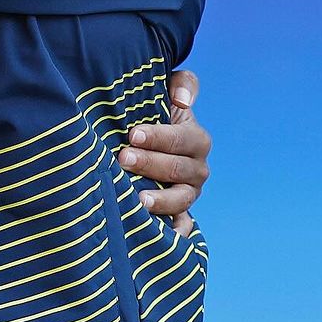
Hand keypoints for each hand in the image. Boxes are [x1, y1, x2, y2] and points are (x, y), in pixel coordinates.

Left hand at [117, 69, 210, 235]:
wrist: (144, 137)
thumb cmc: (152, 109)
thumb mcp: (166, 89)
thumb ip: (182, 84)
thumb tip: (182, 99)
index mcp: (196, 138)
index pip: (181, 138)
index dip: (158, 136)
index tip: (132, 134)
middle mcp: (197, 167)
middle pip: (178, 168)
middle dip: (150, 164)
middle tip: (123, 158)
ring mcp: (189, 191)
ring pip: (181, 198)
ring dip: (161, 199)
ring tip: (139, 199)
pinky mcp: (179, 210)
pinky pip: (183, 225)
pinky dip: (177, 232)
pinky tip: (164, 237)